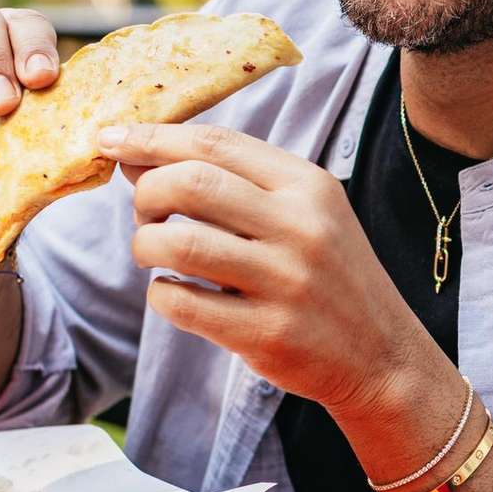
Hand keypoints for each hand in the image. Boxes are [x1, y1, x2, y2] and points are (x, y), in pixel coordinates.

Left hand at [100, 122, 432, 414]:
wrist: (382, 354)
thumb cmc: (330, 276)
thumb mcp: (306, 214)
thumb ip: (237, 183)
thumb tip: (141, 156)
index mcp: (309, 186)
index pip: (216, 143)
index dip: (153, 137)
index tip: (111, 139)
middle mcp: (301, 227)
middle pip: (190, 184)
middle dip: (145, 192)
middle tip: (144, 212)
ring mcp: (286, 281)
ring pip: (177, 242)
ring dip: (144, 245)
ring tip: (153, 254)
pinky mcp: (266, 333)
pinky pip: (181, 303)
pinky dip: (161, 294)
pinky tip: (174, 293)